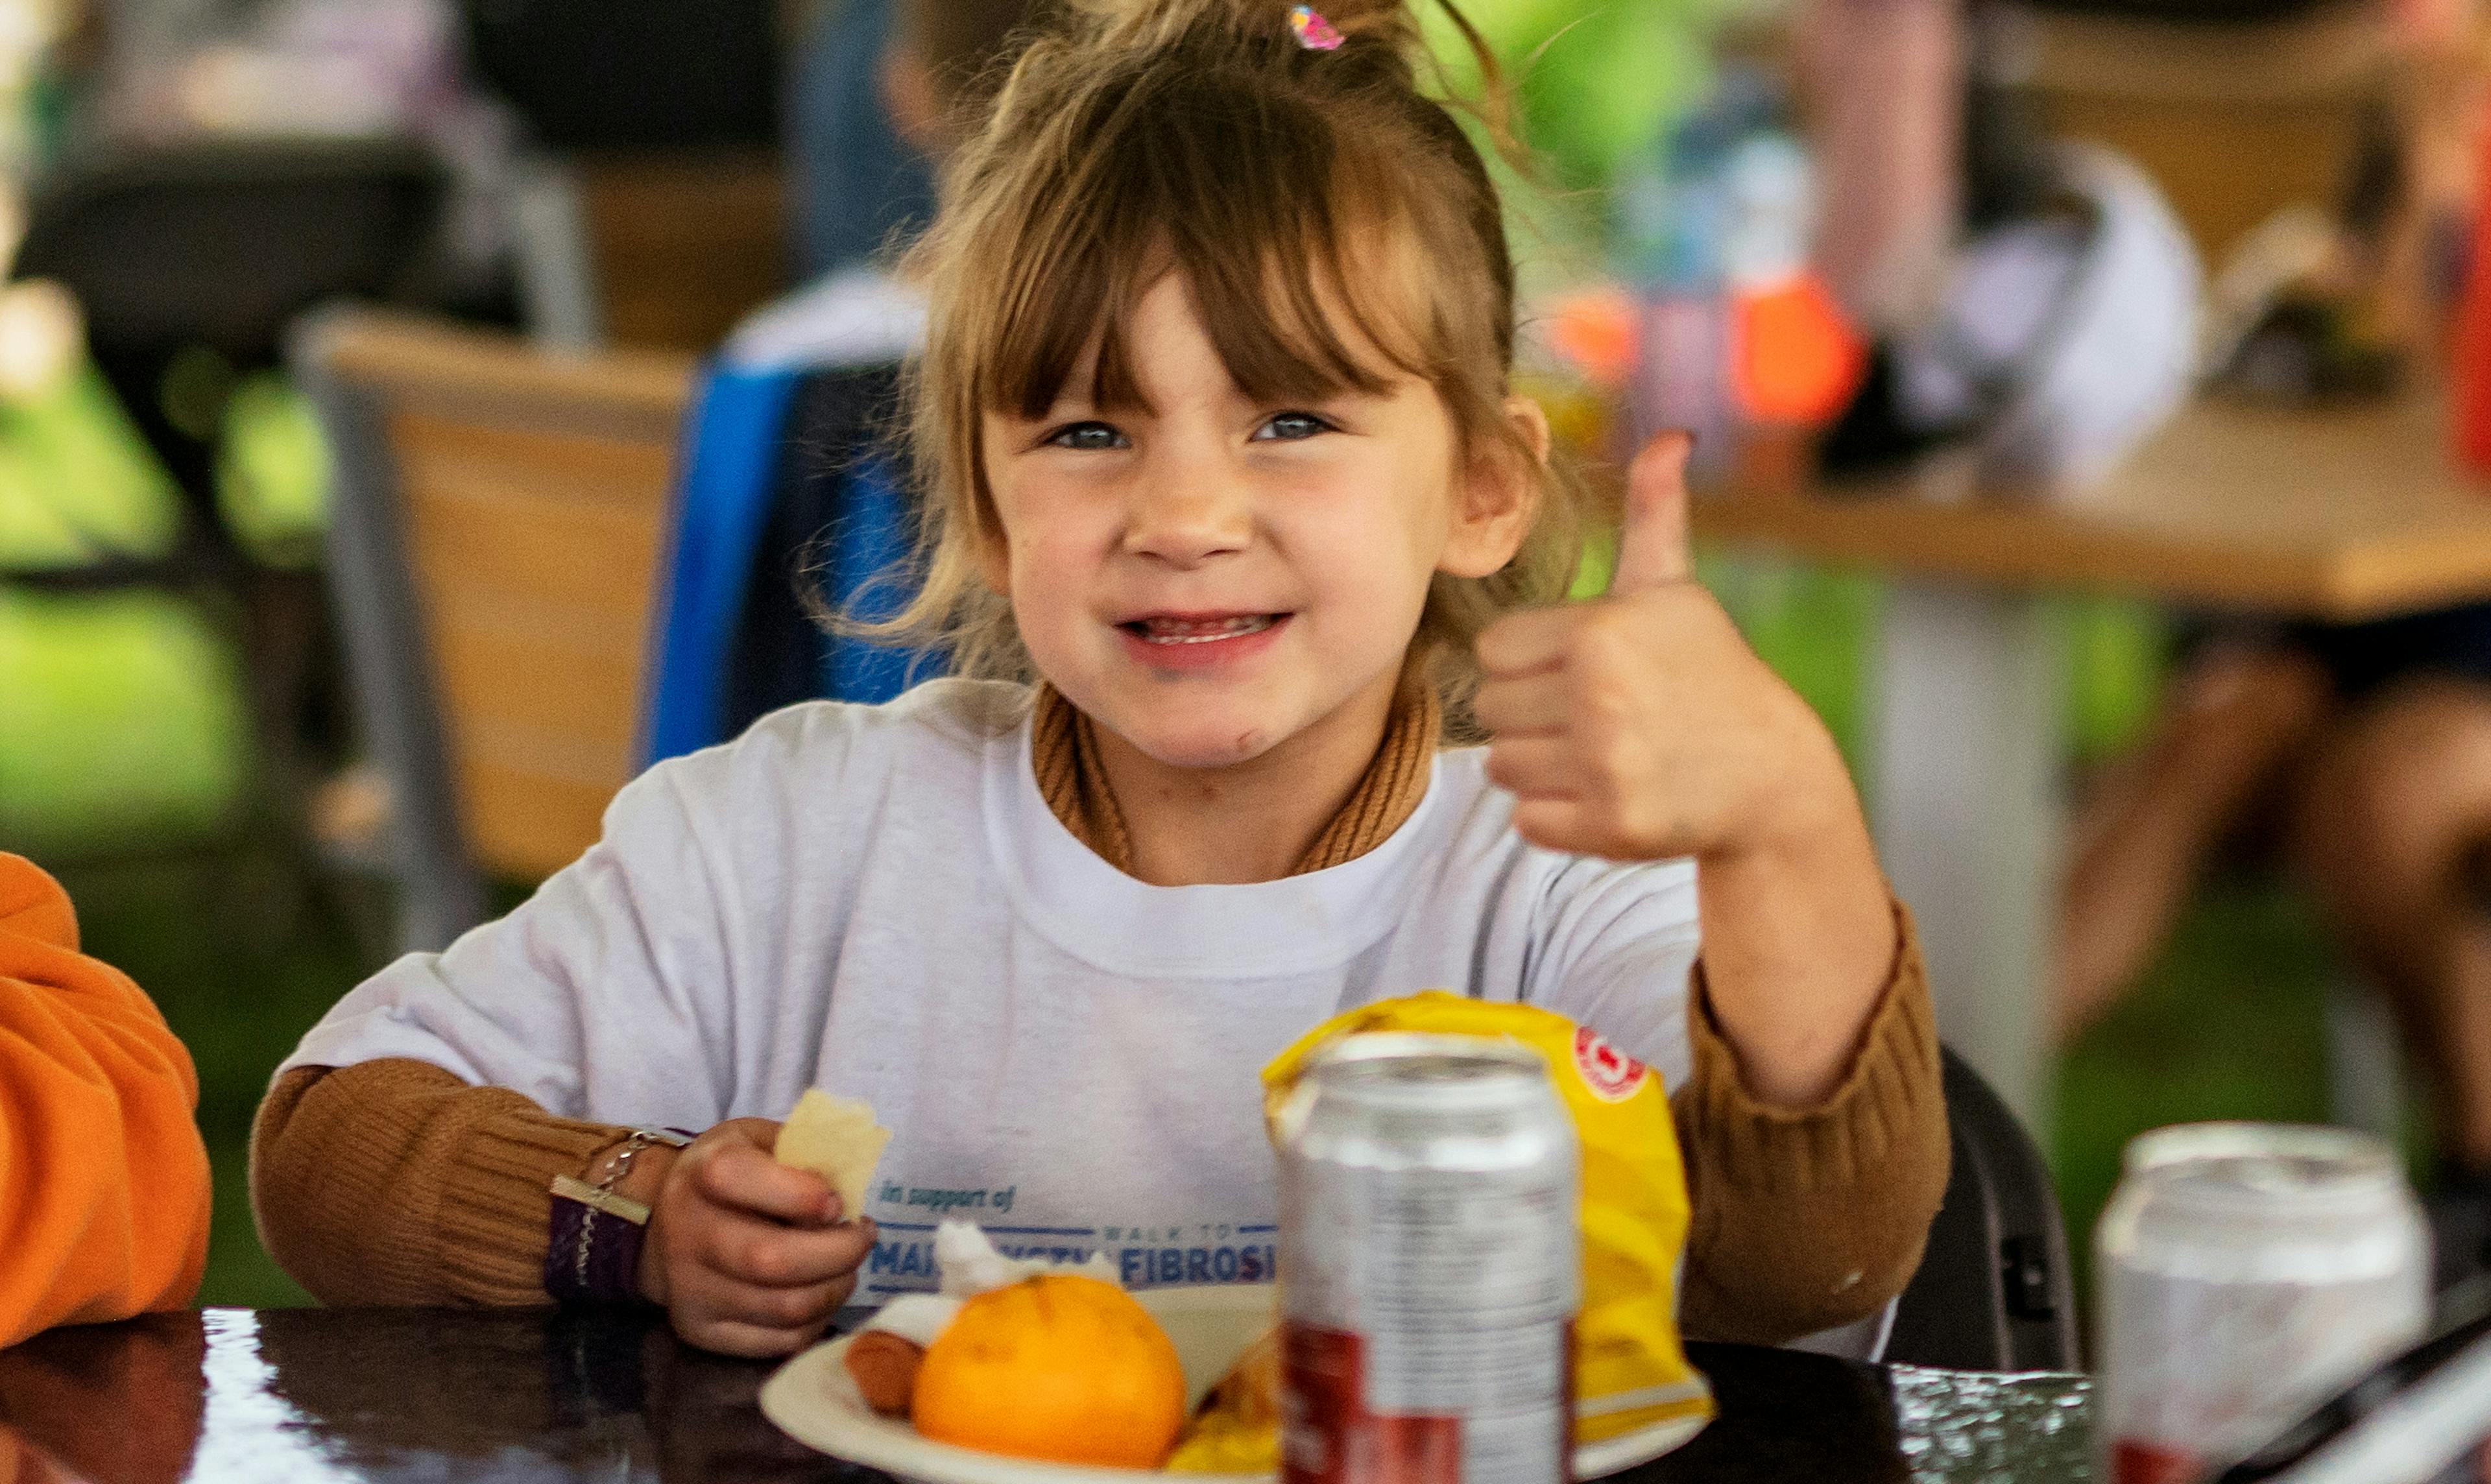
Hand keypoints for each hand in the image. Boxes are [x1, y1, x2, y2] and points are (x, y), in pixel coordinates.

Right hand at [627, 1118, 876, 1357]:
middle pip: (773, 1260)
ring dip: (835, 1289)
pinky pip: (780, 1342)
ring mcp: (690, 1290)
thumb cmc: (731, 1177)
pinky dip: (817, 1321)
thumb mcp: (760, 1141)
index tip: (838, 1204)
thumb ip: (805, 1154)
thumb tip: (852, 1188)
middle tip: (862, 1238)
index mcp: (706, 1172)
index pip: (743, 1180)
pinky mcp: (700, 1331)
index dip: (803, 1195)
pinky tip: (821, 1294)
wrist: (665, 1224)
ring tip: (845, 1267)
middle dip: (839, 1253)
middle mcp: (688, 1232)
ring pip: (785, 1308)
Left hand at [1474, 432, 1850, 862]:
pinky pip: (1525, 821)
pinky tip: (1605, 794)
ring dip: (1539, 765)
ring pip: (1500, 766)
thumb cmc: (1710, 673)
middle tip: (1593, 714)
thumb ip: (1654, 512)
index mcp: (1602, 632)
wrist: (1771, 778)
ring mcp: (1605, 766)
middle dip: (1531, 713)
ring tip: (1599, 753)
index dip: (1528, 660)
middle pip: (1490, 708)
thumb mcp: (1676, 590)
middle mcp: (1600, 697)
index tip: (1577, 668)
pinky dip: (1556, 816)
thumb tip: (1672, 435)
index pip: (1493, 649)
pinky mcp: (1609, 826)